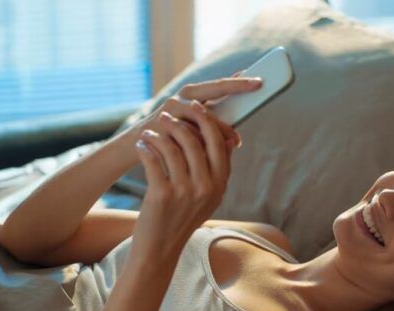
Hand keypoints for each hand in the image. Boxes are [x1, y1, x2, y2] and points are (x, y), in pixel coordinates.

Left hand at [128, 100, 237, 261]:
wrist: (161, 249)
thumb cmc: (181, 218)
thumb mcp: (208, 198)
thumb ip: (218, 171)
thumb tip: (229, 140)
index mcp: (220, 185)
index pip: (218, 142)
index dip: (206, 121)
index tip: (194, 108)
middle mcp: (207, 188)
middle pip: (196, 140)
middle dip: (181, 122)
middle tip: (166, 115)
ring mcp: (185, 192)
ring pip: (173, 147)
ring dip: (159, 134)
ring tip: (150, 131)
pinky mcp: (163, 195)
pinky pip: (154, 160)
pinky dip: (145, 148)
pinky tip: (141, 145)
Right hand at [134, 70, 261, 151]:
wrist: (135, 150)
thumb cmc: (168, 144)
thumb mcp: (193, 137)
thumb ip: (211, 133)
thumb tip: (236, 139)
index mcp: (190, 99)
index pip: (218, 87)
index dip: (237, 81)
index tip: (259, 78)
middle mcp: (181, 98)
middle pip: (214, 88)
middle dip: (237, 85)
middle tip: (258, 84)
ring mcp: (170, 109)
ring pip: (203, 114)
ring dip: (222, 127)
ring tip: (237, 141)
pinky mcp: (161, 123)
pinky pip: (188, 131)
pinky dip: (202, 141)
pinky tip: (212, 149)